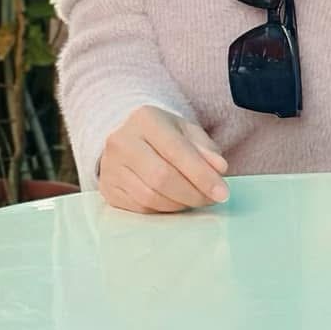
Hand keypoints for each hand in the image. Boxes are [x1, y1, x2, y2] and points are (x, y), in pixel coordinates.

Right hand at [98, 107, 229, 214]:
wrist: (129, 139)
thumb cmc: (164, 136)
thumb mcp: (188, 132)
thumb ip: (206, 149)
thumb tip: (219, 169)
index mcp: (145, 119)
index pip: (176, 151)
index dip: (202, 175)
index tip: (222, 192)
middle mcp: (122, 141)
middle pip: (161, 177)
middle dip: (192, 193)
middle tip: (211, 199)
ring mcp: (111, 167)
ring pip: (150, 197)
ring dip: (180, 204)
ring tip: (196, 199)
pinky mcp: (108, 189)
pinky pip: (140, 208)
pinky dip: (164, 210)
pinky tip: (175, 202)